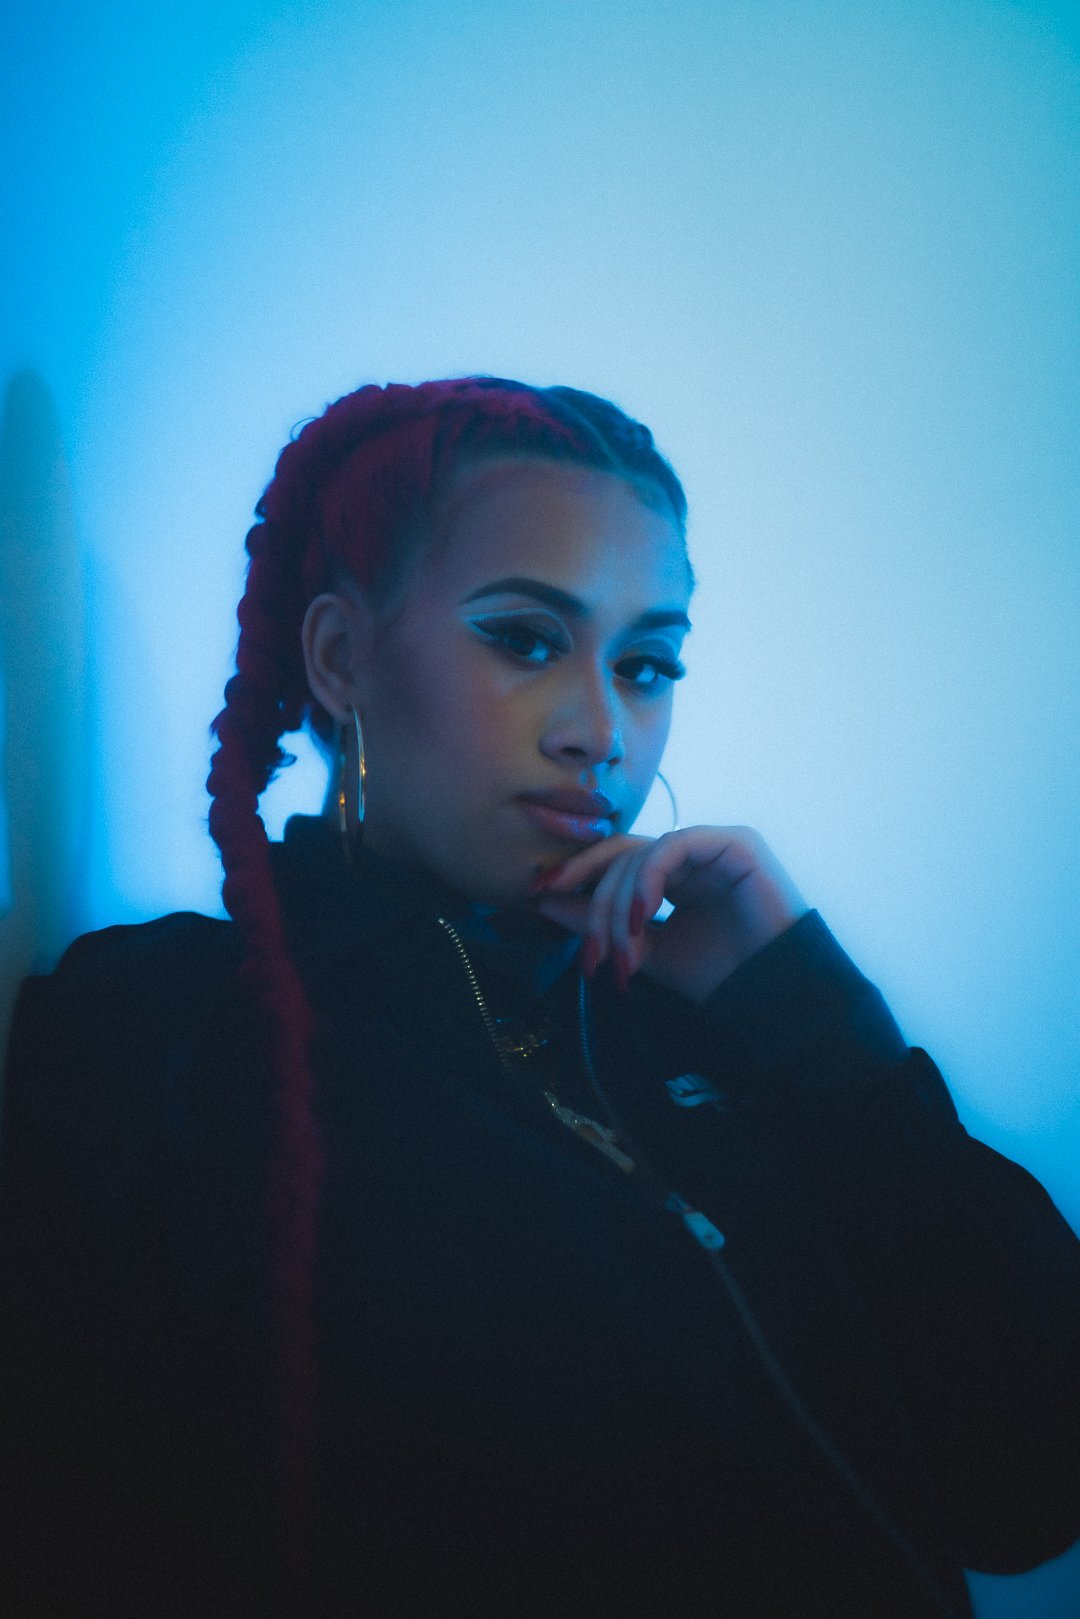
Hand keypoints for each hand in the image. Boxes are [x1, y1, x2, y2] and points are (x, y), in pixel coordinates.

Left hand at [530, 826, 808, 1003]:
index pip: (616, 861)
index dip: (578, 874)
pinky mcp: (735, 842)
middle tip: (588, 953)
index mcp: (674, 875)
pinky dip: (648, 879)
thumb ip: (602, 924)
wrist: (772, 996)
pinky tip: (642, 918)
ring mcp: (714, 844)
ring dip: (620, 907)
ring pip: (641, 855)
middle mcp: (693, 854)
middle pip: (621, 857)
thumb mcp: (647, 950)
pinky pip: (673, 846)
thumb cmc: (720, 976)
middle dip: (594, 903)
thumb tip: (543, 901)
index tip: (539, 895)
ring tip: (620, 954)